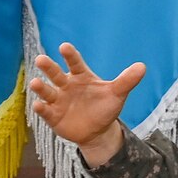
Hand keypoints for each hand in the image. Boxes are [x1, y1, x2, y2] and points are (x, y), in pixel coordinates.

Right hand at [28, 43, 146, 167]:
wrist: (97, 131)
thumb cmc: (105, 108)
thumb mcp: (117, 94)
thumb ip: (126, 80)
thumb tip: (142, 66)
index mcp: (81, 76)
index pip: (75, 63)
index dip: (69, 55)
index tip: (64, 46)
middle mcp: (67, 85)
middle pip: (55, 74)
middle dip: (48, 67)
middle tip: (40, 59)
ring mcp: (58, 100)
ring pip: (47, 91)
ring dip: (40, 87)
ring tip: (34, 83)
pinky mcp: (53, 116)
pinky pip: (45, 111)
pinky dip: (41, 108)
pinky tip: (37, 105)